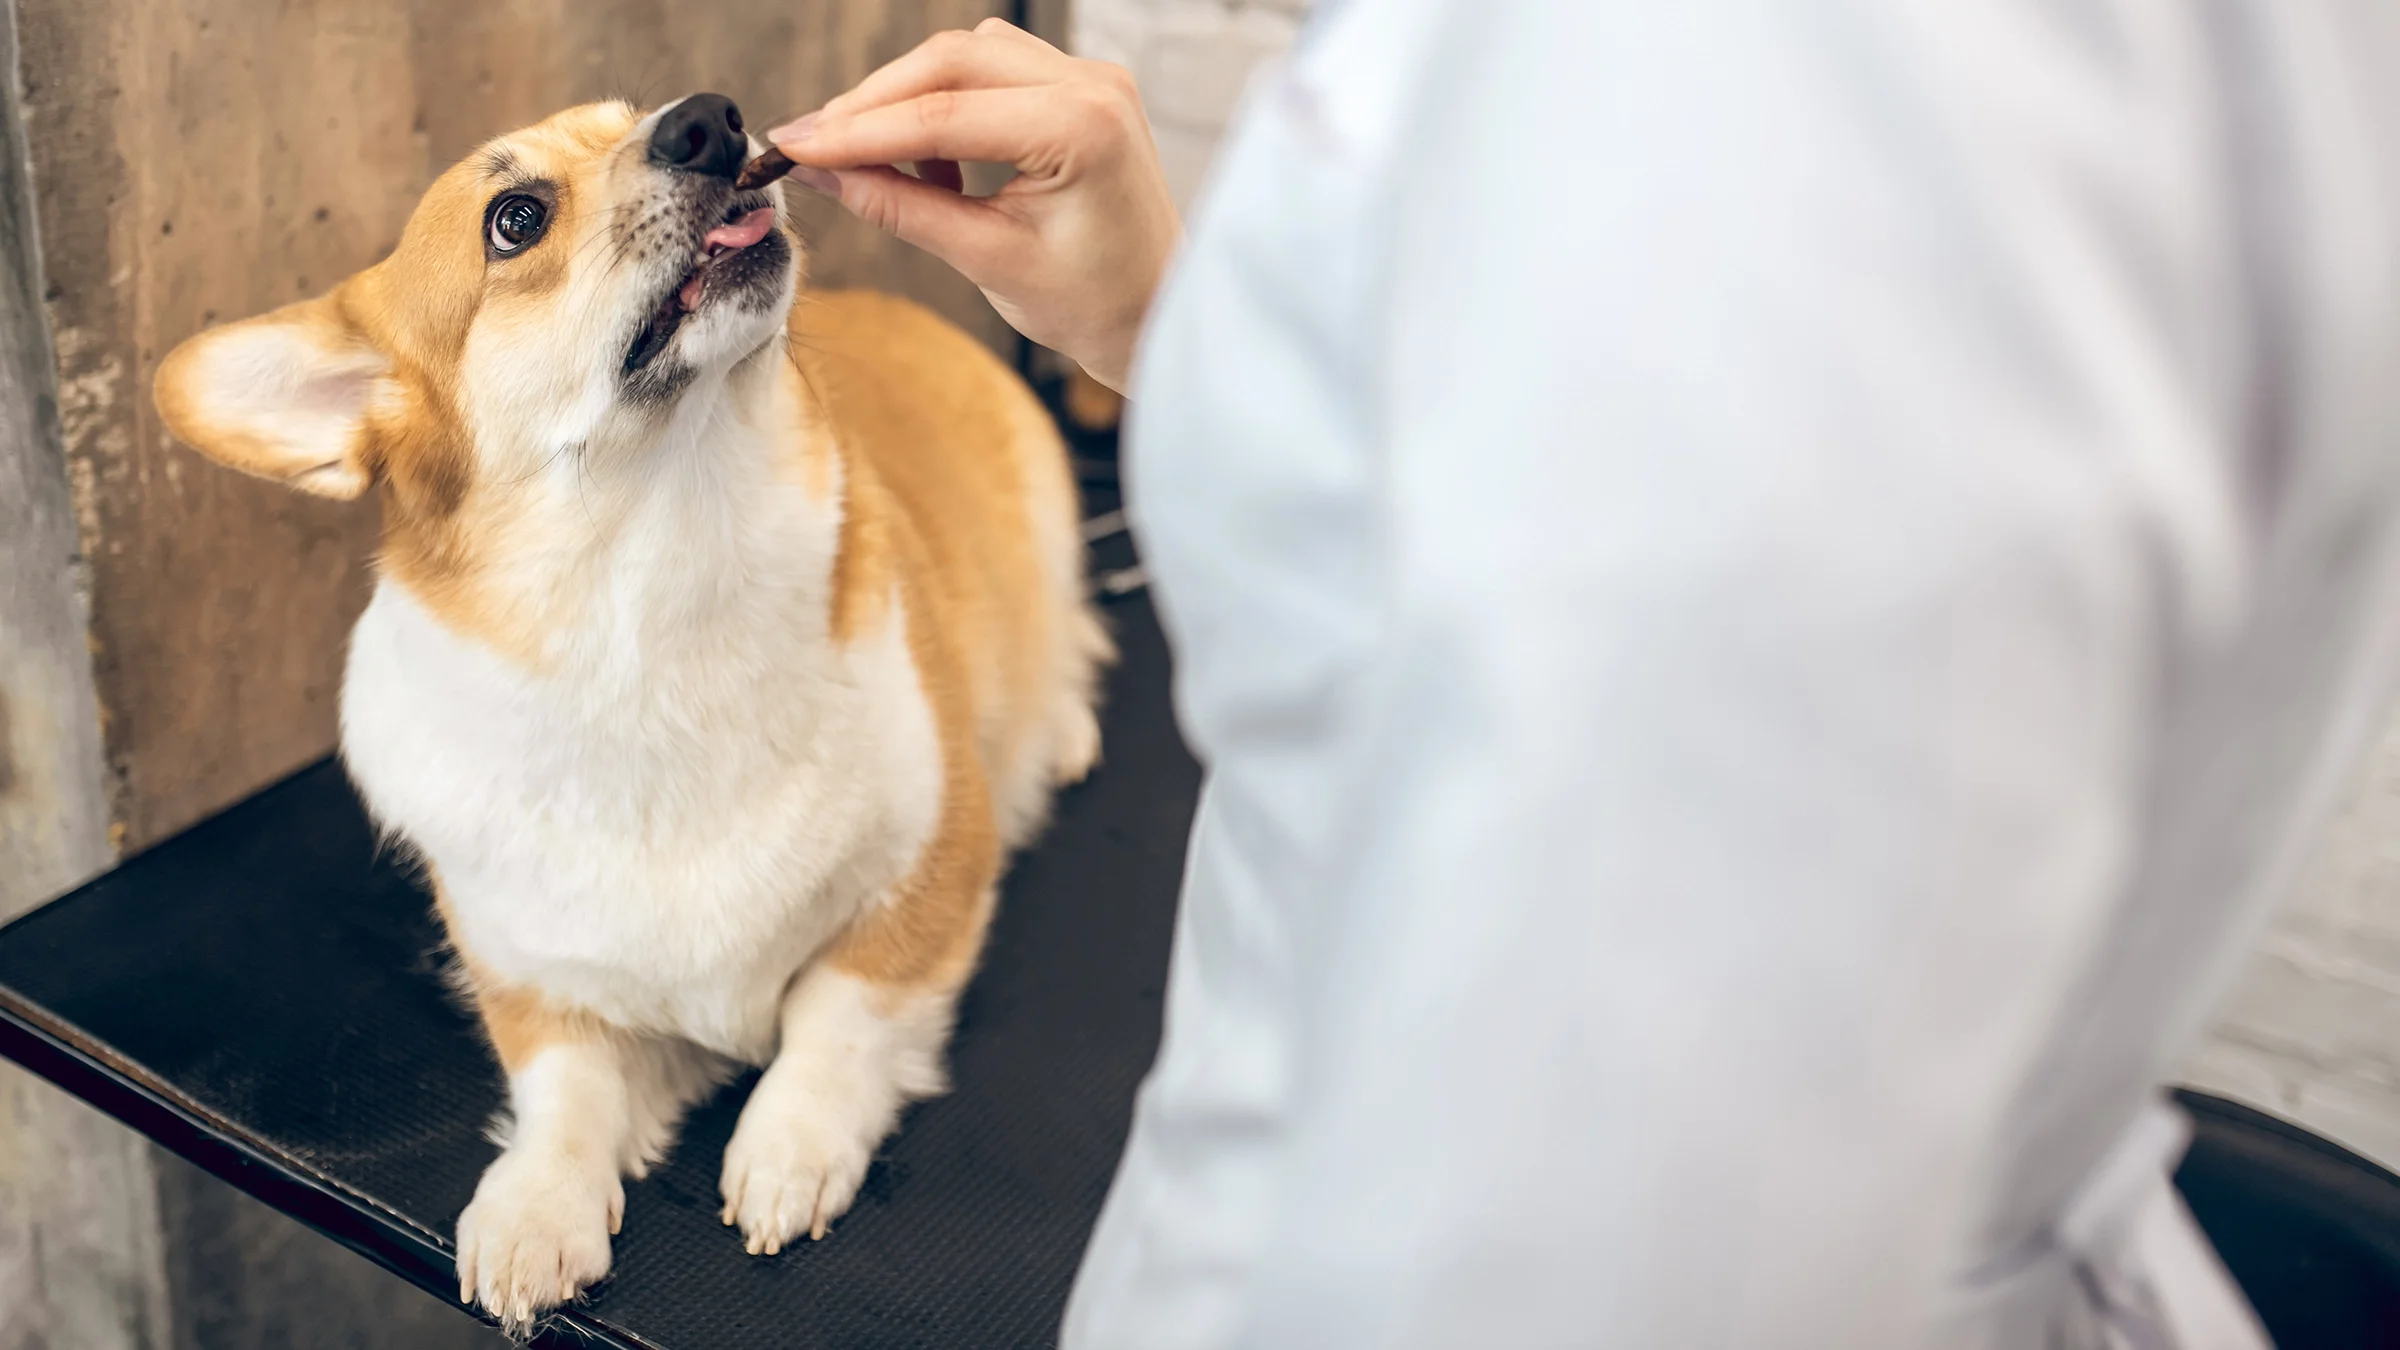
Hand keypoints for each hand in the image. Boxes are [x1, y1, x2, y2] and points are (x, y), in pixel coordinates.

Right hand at [769, 19, 1180, 393]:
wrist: (1158, 316)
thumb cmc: (1093, 305)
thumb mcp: (987, 261)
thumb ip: (901, 208)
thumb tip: (823, 174)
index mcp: (1081, 130)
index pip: (942, 115)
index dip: (857, 131)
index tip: (793, 146)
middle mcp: (1092, 85)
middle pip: (951, 59)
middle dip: (874, 102)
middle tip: (813, 146)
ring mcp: (1092, 79)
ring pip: (968, 56)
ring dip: (909, 99)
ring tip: (872, 163)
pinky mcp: (1082, 89)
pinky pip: (995, 71)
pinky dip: (948, 104)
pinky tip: (935, 165)